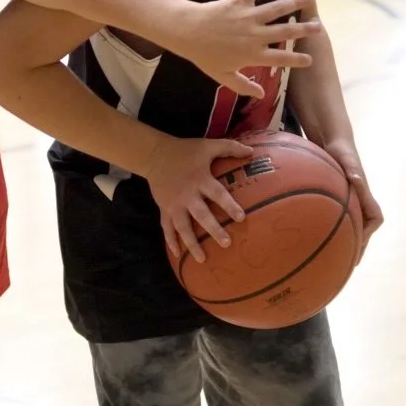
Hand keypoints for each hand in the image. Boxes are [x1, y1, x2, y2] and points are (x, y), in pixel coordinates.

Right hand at [145, 135, 253, 262]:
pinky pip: (166, 227)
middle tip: (226, 243)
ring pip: (182, 227)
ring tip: (202, 259)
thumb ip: (229, 148)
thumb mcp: (207, 146)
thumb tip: (251, 152)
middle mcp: (187, 195)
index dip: (229, 206)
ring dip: (192, 243)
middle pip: (201, 215)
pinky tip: (177, 254)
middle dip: (213, 229)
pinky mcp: (164, 209)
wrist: (154, 155)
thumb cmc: (185, 151)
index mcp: (200, 180)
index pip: (217, 194)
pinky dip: (170, 241)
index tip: (241, 218)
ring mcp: (174, 204)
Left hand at [182, 0, 319, 98]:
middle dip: (303, 30)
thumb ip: (243, 85)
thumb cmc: (204, 56)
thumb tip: (259, 95)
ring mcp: (248, 17)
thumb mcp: (223, 76)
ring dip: (294, 3)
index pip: (280, 59)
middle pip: (284, 33)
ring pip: (276, 9)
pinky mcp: (239, 0)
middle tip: (318, 27)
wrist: (187, 33)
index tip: (310, 60)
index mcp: (252, 55)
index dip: (296, 60)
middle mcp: (255, 35)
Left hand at [322, 140, 383, 261]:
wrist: (334, 141)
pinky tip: (319, 240)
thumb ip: (352, 170)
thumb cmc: (342, 151)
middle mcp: (360, 200)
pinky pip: (340, 219)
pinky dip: (335, 231)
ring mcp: (350, 201)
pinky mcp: (340, 200)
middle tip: (350, 263)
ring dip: (349, 241)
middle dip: (359, 245)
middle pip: (365, 227)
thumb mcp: (347, 160)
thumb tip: (356, 179)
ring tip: (337, 259)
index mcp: (365, 194)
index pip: (375, 218)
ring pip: (354, 225)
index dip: (369, 233)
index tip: (358, 243)